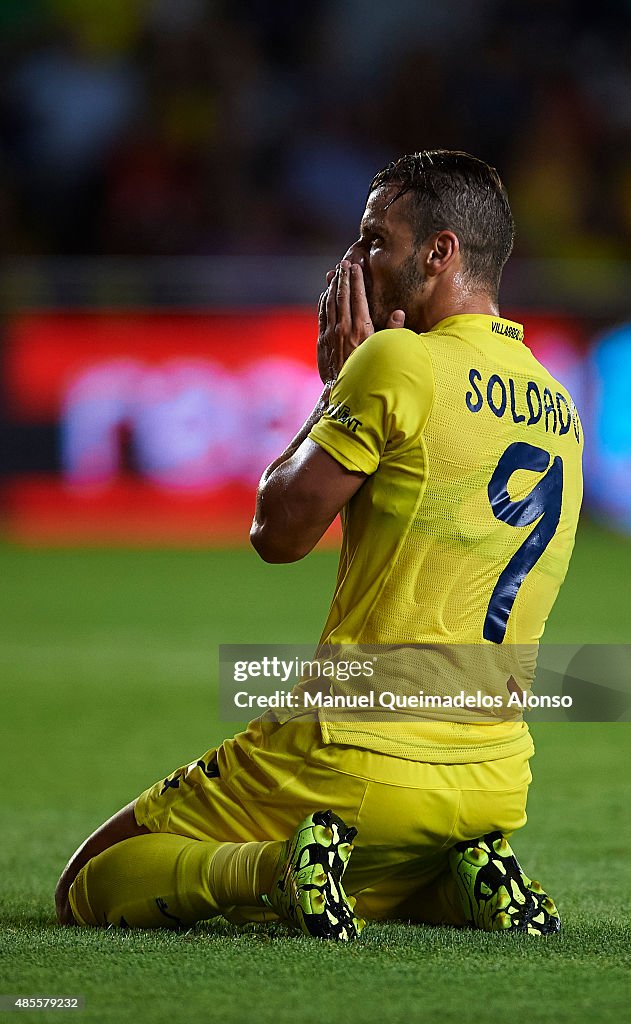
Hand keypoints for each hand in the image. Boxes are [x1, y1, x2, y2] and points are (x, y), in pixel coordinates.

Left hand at [317, 261, 404, 383]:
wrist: (344, 391)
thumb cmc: (368, 370)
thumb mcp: (383, 350)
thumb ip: (393, 331)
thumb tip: (399, 313)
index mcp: (361, 328)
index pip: (358, 297)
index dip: (356, 280)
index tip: (356, 266)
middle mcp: (344, 327)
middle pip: (342, 296)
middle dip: (343, 278)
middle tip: (343, 263)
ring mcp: (331, 333)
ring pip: (330, 303)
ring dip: (332, 287)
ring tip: (333, 273)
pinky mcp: (322, 340)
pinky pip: (322, 315)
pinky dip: (324, 302)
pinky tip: (326, 294)